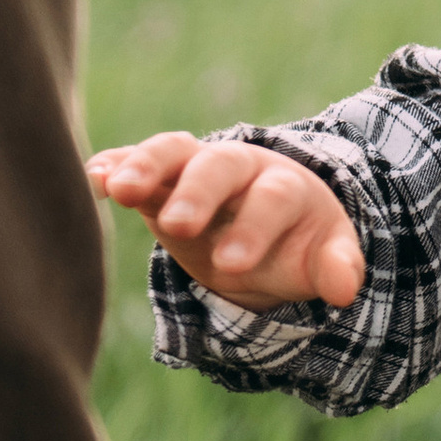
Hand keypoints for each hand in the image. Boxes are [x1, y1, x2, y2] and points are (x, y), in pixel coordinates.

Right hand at [90, 128, 364, 308]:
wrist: (267, 217)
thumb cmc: (295, 240)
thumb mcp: (322, 252)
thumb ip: (335, 265)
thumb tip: (347, 288)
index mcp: (284, 186)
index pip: (272, 199)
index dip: (255, 227)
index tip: (233, 264)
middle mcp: (238, 168)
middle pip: (219, 165)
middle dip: (199, 194)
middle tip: (180, 227)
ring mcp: (194, 169)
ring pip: (171, 152)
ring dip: (145, 165)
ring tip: (117, 188)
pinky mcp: (158, 181)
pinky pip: (133, 163)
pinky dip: (113, 166)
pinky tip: (92, 179)